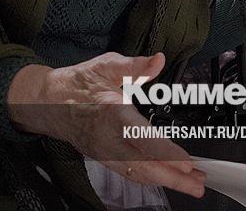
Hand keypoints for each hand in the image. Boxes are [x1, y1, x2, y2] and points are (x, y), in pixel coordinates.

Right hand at [7, 53, 205, 197]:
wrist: (47, 102)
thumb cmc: (78, 83)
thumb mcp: (106, 65)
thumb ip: (134, 66)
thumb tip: (157, 61)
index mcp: (111, 113)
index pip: (142, 137)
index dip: (166, 153)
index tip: (187, 162)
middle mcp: (108, 138)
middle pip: (143, 165)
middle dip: (173, 178)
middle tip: (198, 183)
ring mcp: (104, 152)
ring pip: (138, 174)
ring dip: (166, 181)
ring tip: (191, 185)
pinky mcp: (103, 158)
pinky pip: (129, 173)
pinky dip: (151, 179)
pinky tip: (167, 180)